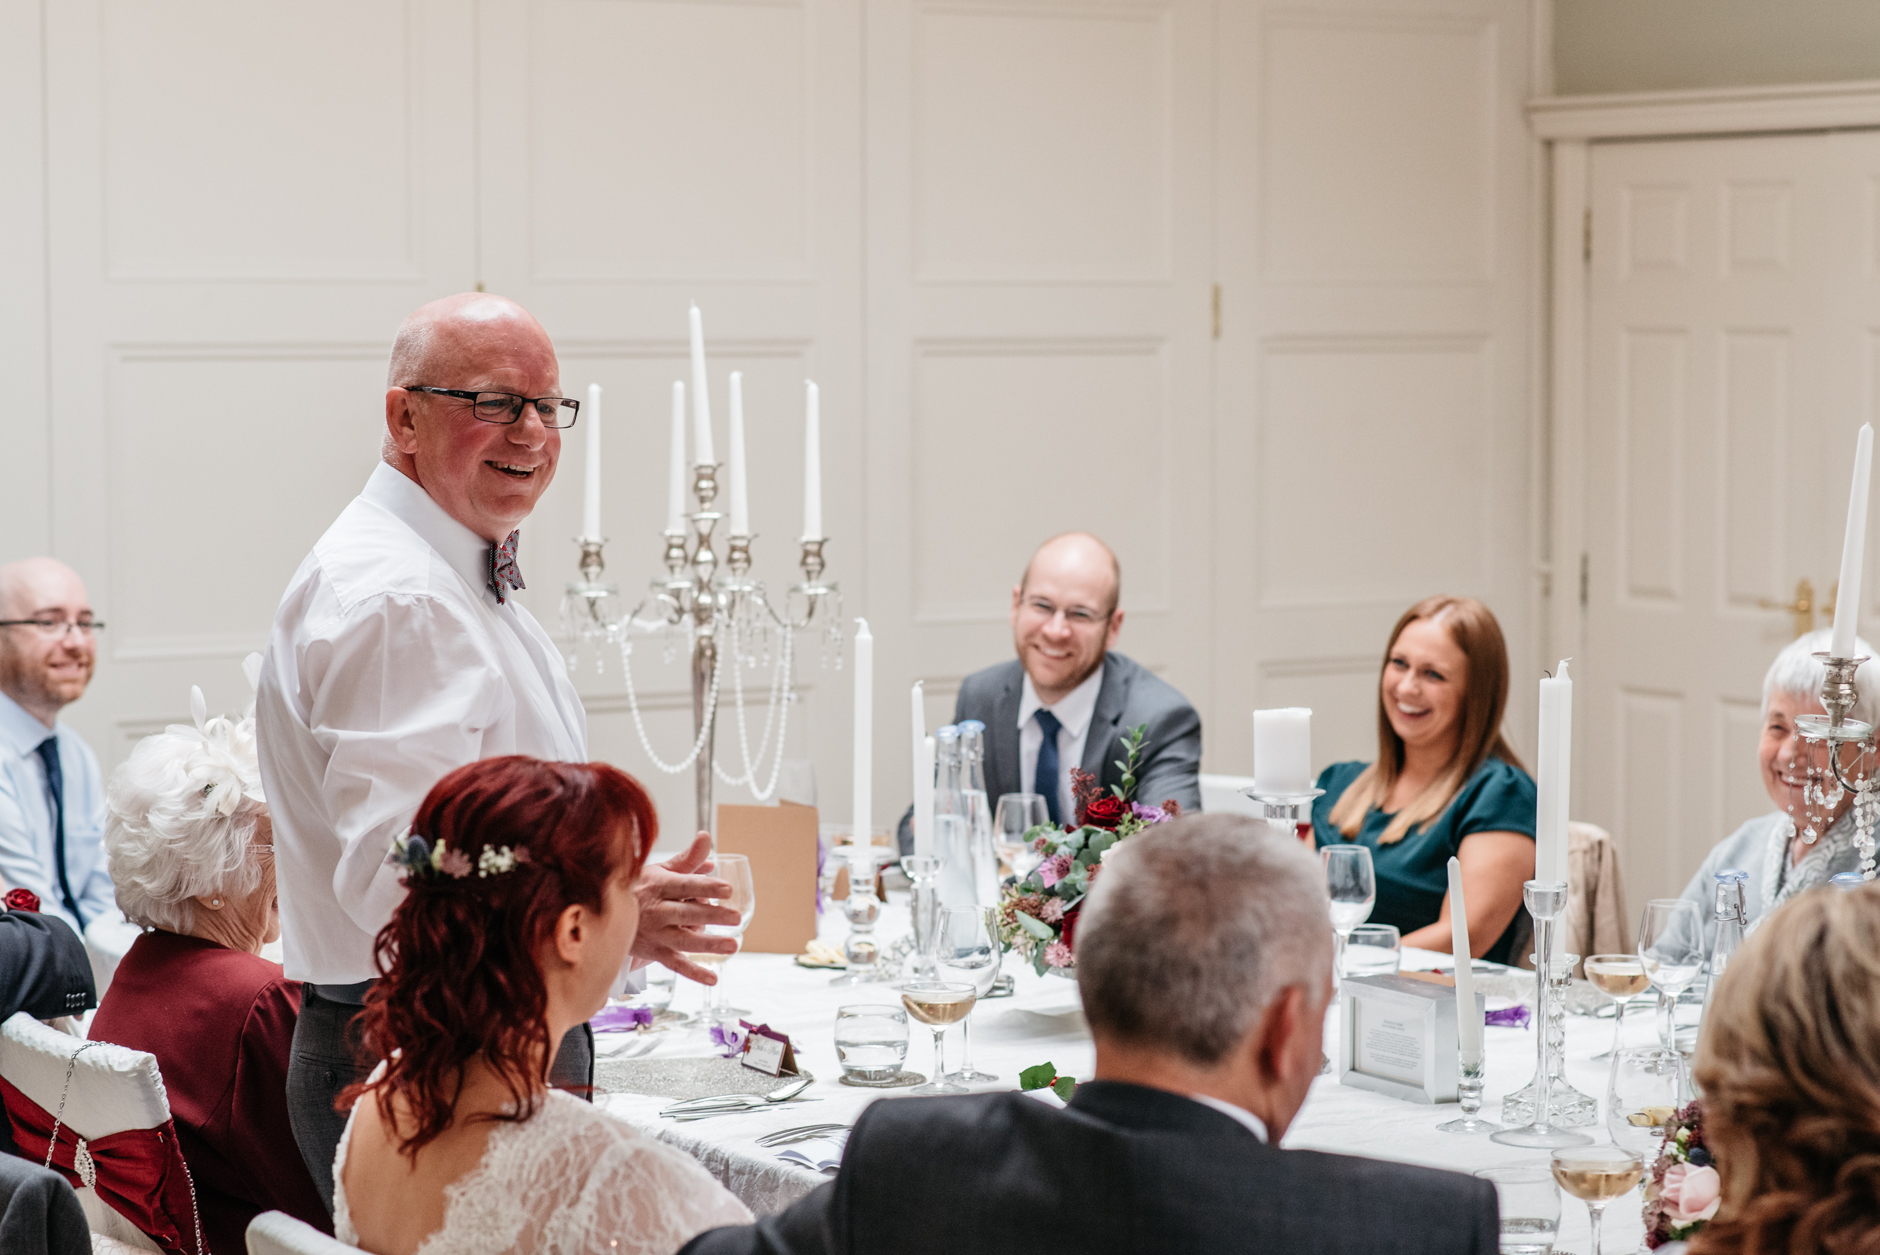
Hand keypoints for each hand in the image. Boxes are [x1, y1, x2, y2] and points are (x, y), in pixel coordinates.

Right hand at [631, 832, 740, 983]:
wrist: (604, 913)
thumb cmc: (639, 888)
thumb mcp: (660, 869)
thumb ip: (687, 858)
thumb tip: (706, 837)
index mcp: (657, 886)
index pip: (684, 886)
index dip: (705, 887)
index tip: (727, 889)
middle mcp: (656, 911)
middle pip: (686, 914)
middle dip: (712, 915)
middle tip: (736, 917)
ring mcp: (654, 934)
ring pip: (683, 940)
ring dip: (708, 944)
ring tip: (733, 945)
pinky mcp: (654, 952)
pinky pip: (675, 965)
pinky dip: (693, 973)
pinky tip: (713, 978)